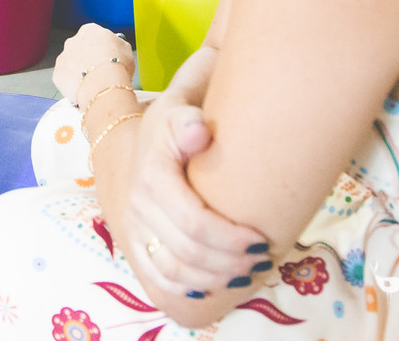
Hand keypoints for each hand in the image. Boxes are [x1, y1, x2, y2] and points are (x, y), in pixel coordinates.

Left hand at [53, 23, 134, 103]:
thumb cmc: (116, 66)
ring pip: (71, 64)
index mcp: (89, 30)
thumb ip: (118, 45)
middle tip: (99, 71)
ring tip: (93, 83)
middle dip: (87, 59)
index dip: (102, 48)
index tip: (106, 56)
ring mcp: (63, 57)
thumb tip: (117, 47)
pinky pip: (65, 79)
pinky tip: (84, 89)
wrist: (103, 84)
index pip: (94, 35)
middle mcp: (73, 41)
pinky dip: (73, 84)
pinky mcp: (57, 74)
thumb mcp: (126, 49)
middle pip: (80, 49)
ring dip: (79, 71)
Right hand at [124, 93, 270, 295]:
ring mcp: (135, 228)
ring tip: (247, 273)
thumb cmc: (174, 125)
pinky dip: (188, 288)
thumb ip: (188, 121)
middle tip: (263, 258)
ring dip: (214, 279)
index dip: (231, 238)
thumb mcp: (178, 110)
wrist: (142, 139)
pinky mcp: (136, 244)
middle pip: (188, 252)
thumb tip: (201, 132)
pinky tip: (215, 286)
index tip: (263, 239)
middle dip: (231, 262)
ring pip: (173, 271)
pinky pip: (157, 278)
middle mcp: (139, 207)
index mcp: (153, 176)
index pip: (194, 222)